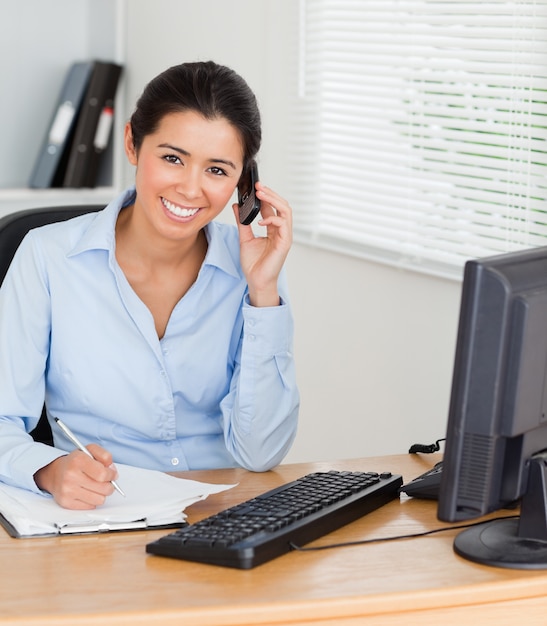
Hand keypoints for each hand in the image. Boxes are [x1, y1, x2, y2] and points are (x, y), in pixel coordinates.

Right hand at [34, 444, 117, 509]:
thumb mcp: (90, 450)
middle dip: (109, 485)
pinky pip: (91, 506)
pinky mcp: (66, 502)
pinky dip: (92, 501)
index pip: (103, 474)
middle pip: (103, 488)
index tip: (112, 474)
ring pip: (99, 500)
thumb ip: (105, 456)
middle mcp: (71, 475)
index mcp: (78, 460)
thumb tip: (112, 470)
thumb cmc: (75, 462)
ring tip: (96, 487)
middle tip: (106, 482)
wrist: (55, 473)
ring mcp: (67, 490)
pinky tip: (87, 492)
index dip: (112, 475)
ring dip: (101, 494)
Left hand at [233, 182, 292, 306]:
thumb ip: (242, 222)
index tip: (254, 187)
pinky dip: (272, 218)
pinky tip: (261, 220)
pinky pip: (283, 224)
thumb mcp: (244, 238)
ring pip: (286, 211)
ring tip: (261, 194)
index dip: (265, 195)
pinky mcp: (285, 243)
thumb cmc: (254, 264)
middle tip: (258, 186)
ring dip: (274, 200)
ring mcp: (285, 236)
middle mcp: (281, 231)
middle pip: (282, 205)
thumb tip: (237, 206)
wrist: (257, 281)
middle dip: (271, 193)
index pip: (272, 207)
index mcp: (273, 229)